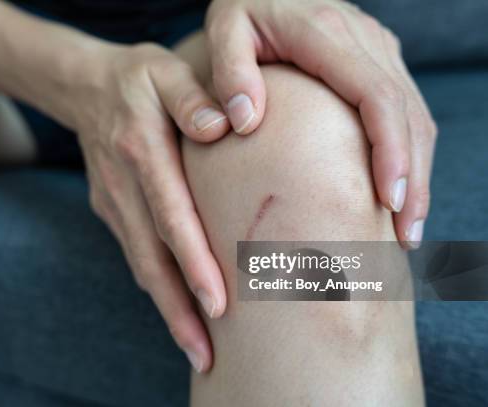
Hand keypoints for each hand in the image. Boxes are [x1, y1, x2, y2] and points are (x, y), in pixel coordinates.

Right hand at [72, 42, 230, 371]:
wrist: (83, 86)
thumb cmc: (139, 78)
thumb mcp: (166, 71)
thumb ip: (193, 97)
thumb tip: (225, 126)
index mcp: (140, 150)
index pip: (170, 215)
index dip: (192, 262)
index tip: (217, 305)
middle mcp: (123, 185)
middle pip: (151, 259)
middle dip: (179, 311)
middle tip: (207, 356)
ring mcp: (112, 202)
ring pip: (141, 264)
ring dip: (168, 308)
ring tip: (197, 348)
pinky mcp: (110, 210)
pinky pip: (136, 253)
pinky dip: (158, 285)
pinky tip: (179, 308)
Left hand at [203, 0, 436, 247]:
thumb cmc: (240, 13)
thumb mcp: (224, 30)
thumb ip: (230, 72)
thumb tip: (243, 122)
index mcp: (327, 33)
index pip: (375, 96)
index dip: (389, 151)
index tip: (388, 202)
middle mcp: (363, 37)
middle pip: (405, 113)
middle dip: (412, 176)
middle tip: (405, 235)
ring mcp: (376, 47)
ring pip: (414, 113)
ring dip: (416, 170)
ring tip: (407, 226)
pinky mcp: (377, 58)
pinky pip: (405, 107)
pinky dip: (407, 152)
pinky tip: (397, 188)